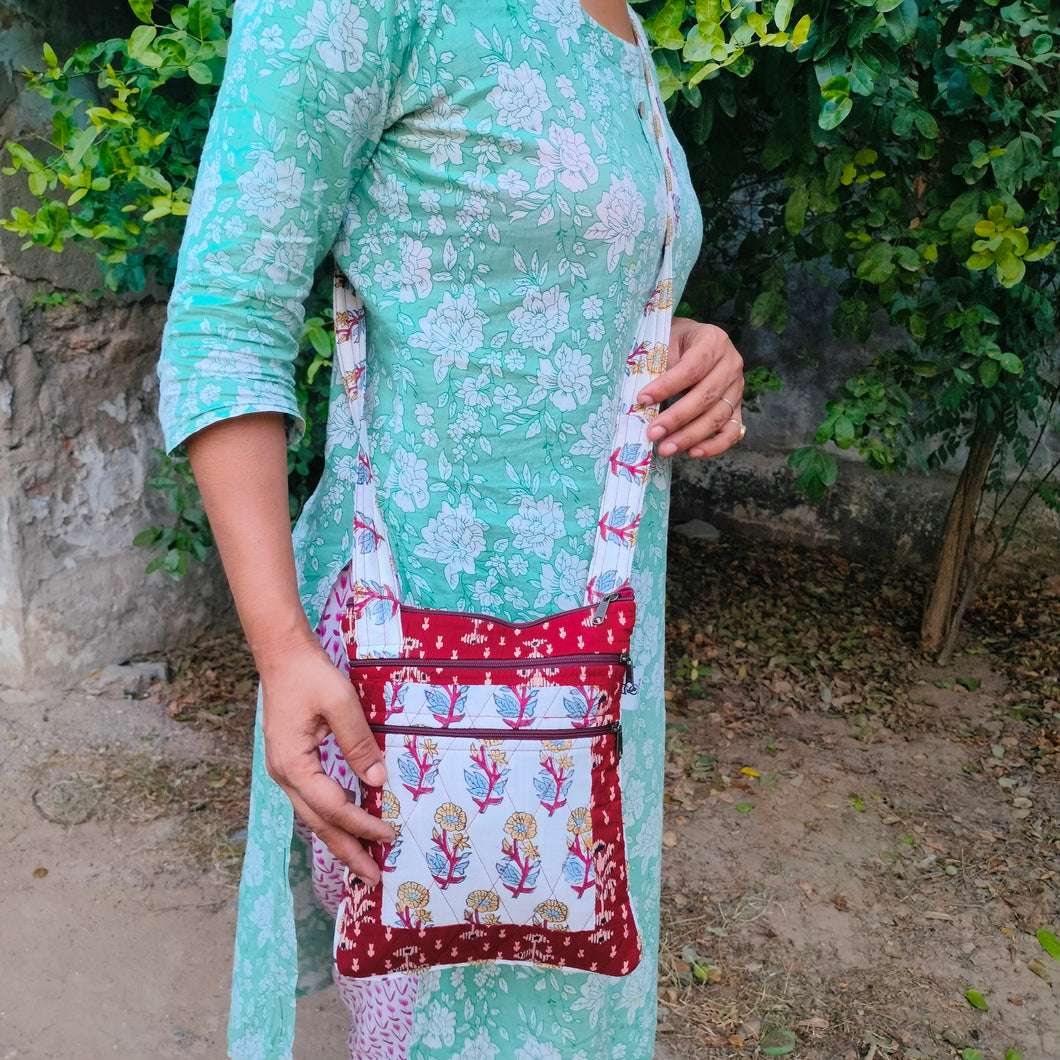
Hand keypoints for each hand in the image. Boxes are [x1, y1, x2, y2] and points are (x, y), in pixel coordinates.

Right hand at [258, 633, 394, 882]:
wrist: (282, 655)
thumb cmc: (310, 675)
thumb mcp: (340, 704)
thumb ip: (359, 743)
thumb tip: (378, 781)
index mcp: (293, 765)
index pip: (333, 807)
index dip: (362, 824)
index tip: (389, 836)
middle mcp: (284, 775)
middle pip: (318, 823)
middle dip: (347, 851)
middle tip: (374, 878)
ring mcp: (284, 771)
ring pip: (314, 815)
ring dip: (339, 838)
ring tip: (364, 861)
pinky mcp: (292, 763)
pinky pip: (313, 799)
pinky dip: (332, 817)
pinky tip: (348, 824)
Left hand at [636, 317, 744, 458]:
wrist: (690, 341)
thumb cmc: (673, 342)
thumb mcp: (665, 342)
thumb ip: (658, 365)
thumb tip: (641, 401)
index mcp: (713, 341)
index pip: (692, 368)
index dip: (667, 386)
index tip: (642, 399)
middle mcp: (731, 364)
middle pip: (706, 396)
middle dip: (677, 418)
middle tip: (652, 433)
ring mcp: (736, 388)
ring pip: (718, 417)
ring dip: (690, 436)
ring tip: (665, 449)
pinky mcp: (737, 408)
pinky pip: (731, 431)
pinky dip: (714, 445)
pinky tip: (692, 452)